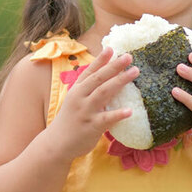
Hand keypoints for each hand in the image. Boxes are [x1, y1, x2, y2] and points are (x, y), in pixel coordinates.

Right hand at [47, 47, 138, 161]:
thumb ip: (88, 89)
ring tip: (134, 72)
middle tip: (128, 56)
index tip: (111, 48)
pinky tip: (130, 111)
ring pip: (103, 92)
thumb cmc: (70, 120)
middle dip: (114, 66)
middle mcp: (80, 97)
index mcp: (77, 90)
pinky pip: (107, 119)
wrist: (56, 143)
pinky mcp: (91, 126)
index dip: (100, 59)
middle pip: (98, 78)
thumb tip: (106, 77)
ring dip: (120, 81)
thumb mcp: (75, 101)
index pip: (90, 71)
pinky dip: (118, 114)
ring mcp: (85, 111)